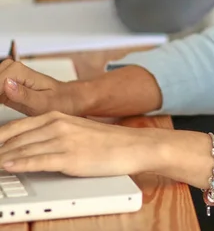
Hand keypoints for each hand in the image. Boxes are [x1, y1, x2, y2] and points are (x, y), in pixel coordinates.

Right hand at [0, 59, 84, 116]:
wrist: (66, 98)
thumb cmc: (58, 100)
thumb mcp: (43, 102)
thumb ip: (24, 95)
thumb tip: (7, 84)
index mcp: (21, 71)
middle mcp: (13, 70)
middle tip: (3, 105)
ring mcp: (9, 76)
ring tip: (4, 105)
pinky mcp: (6, 86)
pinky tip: (1, 106)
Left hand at [0, 111, 165, 176]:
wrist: (132, 145)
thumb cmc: (106, 141)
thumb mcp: (76, 130)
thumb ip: (53, 134)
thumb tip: (29, 145)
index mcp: (58, 116)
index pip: (16, 127)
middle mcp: (58, 125)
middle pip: (16, 139)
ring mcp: (64, 140)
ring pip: (24, 150)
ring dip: (4, 158)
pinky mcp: (71, 157)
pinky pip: (39, 161)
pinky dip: (20, 164)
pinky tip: (7, 166)